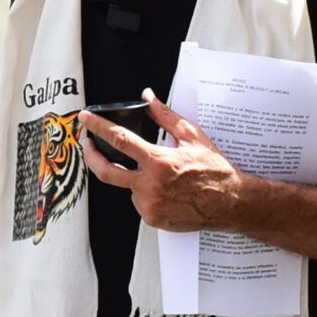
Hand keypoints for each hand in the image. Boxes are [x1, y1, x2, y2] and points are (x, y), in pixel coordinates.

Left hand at [77, 91, 242, 232]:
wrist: (230, 203)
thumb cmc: (214, 170)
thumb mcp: (192, 137)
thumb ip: (165, 116)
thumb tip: (148, 97)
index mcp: (158, 161)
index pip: (119, 139)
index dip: (98, 127)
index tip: (85, 118)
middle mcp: (150, 185)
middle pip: (105, 170)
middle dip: (91, 155)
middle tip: (89, 144)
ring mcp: (149, 205)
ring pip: (127, 187)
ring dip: (133, 177)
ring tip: (157, 175)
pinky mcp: (152, 219)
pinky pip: (139, 202)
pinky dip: (146, 193)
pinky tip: (165, 190)